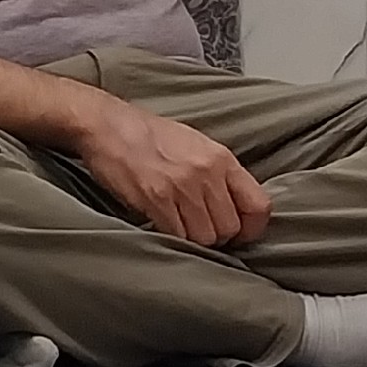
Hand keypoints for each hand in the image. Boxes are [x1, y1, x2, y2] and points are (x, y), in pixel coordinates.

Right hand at [70, 92, 271, 247]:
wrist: (107, 125)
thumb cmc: (148, 134)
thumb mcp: (196, 144)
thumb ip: (218, 173)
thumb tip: (231, 205)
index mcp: (222, 159)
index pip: (258, 206)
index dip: (251, 229)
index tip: (238, 234)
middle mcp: (206, 173)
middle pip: (229, 228)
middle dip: (217, 237)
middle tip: (200, 232)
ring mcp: (181, 187)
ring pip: (204, 237)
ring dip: (193, 240)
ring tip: (180, 229)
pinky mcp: (154, 199)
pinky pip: (176, 235)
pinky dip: (172, 237)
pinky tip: (162, 225)